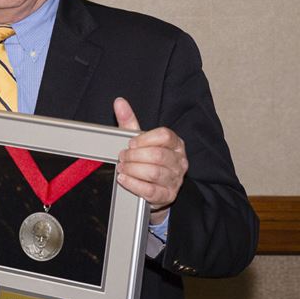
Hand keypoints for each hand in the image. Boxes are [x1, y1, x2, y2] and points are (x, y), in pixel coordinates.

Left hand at [113, 97, 187, 221]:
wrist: (153, 188)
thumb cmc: (147, 160)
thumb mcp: (139, 140)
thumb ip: (129, 121)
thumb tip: (119, 102)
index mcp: (176, 144)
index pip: (165, 136)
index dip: (144, 139)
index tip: (131, 143)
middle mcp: (179, 161)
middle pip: (158, 155)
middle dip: (134, 155)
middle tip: (122, 157)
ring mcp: (175, 180)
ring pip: (154, 172)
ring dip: (132, 169)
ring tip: (122, 168)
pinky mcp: (167, 196)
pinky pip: (150, 190)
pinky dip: (133, 184)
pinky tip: (124, 179)